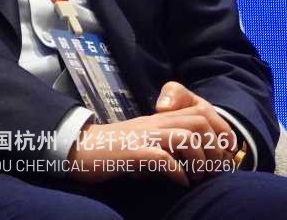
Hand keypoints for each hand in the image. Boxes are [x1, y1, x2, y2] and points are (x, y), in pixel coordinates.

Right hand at [66, 86, 239, 186]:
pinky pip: (163, 157)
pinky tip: (178, 182)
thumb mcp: (141, 142)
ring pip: (186, 137)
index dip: (219, 131)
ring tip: (196, 177)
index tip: (221, 154)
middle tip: (211, 170)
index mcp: (156, 120)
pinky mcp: (130, 151)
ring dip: (199, 160)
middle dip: (213, 148)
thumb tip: (190, 163)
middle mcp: (152, 123)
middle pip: (199, 122)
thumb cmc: (107, 150)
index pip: (200, 111)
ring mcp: (141, 136)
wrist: (73, 148)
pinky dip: (177, 172)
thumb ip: (163, 144)